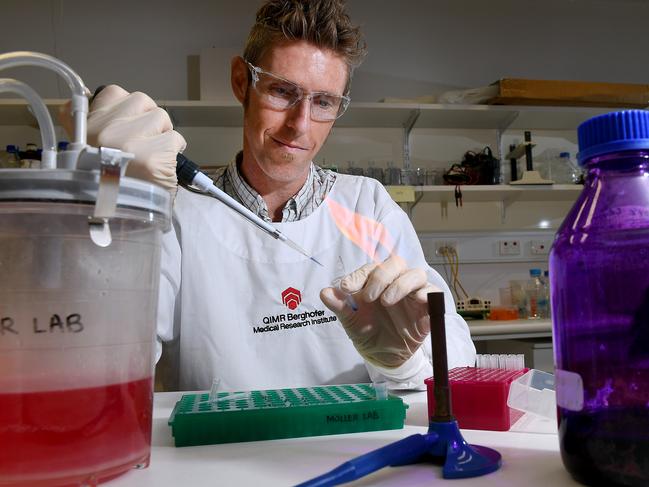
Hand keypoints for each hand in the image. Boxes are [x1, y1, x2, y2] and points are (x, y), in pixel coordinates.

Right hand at [59, 85, 185, 193]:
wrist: (117, 219)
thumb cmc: (107, 185)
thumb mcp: (86, 152)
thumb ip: (90, 124)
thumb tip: (92, 98)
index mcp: (84, 127)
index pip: (112, 92)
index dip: (128, 107)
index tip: (129, 122)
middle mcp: (104, 131)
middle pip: (142, 101)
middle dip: (150, 120)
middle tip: (144, 144)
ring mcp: (130, 143)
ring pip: (162, 118)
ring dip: (164, 135)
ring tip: (153, 157)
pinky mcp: (153, 158)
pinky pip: (175, 140)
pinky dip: (174, 152)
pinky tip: (162, 167)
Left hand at [320, 255, 438, 367]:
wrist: (384, 357)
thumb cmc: (367, 332)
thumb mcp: (351, 321)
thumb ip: (340, 306)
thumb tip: (325, 293)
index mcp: (376, 281)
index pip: (370, 268)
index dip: (358, 275)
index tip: (346, 288)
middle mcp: (396, 282)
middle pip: (396, 263)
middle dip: (381, 276)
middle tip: (368, 296)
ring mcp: (413, 293)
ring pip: (416, 274)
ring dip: (401, 284)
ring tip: (386, 301)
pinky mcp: (427, 307)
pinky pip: (433, 292)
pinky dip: (427, 293)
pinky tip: (417, 300)